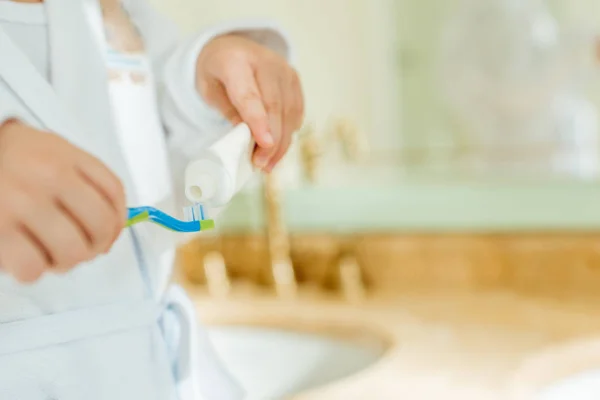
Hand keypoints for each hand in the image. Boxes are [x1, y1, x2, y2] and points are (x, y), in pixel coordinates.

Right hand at [0, 120, 125, 282]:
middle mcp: (47, 177)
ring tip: (49, 251)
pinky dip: (34, 270)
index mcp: (66, 158)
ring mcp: (21, 203)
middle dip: (94, 245)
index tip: (106, 234)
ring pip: (72, 252)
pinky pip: (33, 268)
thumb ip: (89, 183)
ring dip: (66, 260)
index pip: (114, 195)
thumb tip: (112, 233)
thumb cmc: (14, 160)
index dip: (116, 223)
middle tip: (78, 245)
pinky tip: (26, 256)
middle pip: (99, 227)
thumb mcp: (56, 153)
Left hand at [196, 34, 304, 171]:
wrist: (232, 48)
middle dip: (270, 141)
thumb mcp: (209, 91)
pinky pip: (296, 112)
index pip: (250, 96)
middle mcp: (266, 62)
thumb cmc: (217, 73)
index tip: (264, 144)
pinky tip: (278, 149)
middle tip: (260, 164)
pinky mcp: (295, 80)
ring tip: (268, 164)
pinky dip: (288, 133)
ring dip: (281, 142)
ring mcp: (285, 70)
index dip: (258, 121)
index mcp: (236, 61)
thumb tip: (247, 138)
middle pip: (274, 107)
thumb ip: (228, 111)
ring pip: (289, 113)